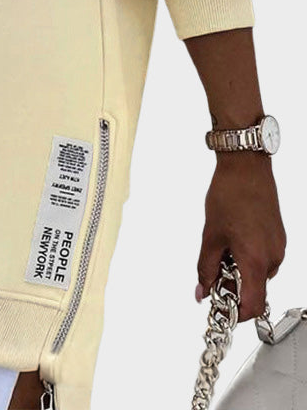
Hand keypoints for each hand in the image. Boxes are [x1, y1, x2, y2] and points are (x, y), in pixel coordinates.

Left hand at [195, 152, 286, 321]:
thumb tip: (202, 291)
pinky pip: (263, 258)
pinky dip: (247, 258)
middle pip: (255, 289)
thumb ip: (205, 267)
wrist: (246, 167)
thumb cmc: (229, 195)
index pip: (253, 306)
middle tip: (212, 273)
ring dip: (239, 271)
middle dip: (233, 287)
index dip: (235, 314)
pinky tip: (233, 240)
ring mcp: (278, 247)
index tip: (220, 310)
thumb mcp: (210, 235)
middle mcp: (273, 258)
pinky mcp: (278, 237)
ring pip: (258, 273)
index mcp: (256, 261)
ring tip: (220, 249)